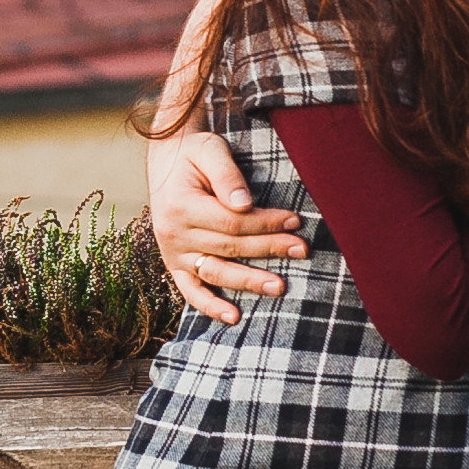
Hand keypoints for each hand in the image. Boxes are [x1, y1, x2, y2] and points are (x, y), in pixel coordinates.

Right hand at [148, 125, 307, 324]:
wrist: (165, 158)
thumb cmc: (194, 153)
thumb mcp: (210, 150)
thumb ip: (227, 175)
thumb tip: (244, 204)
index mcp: (181, 206)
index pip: (233, 222)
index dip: (266, 223)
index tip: (295, 221)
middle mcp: (173, 234)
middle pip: (230, 247)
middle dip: (269, 249)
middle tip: (302, 250)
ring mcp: (173, 253)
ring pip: (216, 272)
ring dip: (248, 282)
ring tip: (279, 287)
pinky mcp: (174, 264)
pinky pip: (190, 290)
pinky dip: (210, 306)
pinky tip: (234, 317)